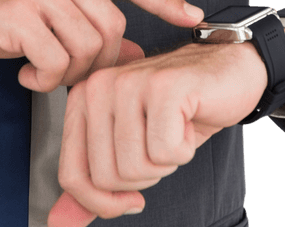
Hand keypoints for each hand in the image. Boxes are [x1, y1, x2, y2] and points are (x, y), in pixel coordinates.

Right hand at [0, 0, 202, 91]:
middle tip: (66, 73)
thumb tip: (131, 52)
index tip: (191, 14)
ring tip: (40, 71)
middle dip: (97, 62)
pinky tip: (24, 74)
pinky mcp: (17, 14)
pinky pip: (55, 62)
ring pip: (87, 46)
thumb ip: (82, 20)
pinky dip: (44, 80)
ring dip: (67, 73)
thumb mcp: (39, 7)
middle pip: (111, 26)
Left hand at [48, 40, 267, 223]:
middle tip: (160, 144)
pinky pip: (165, 153)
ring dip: (165, 163)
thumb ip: (95, 185)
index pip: (71, 176)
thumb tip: (57, 223)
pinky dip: (184, 150)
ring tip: (174, 129)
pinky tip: (188, 120)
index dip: (103, 202)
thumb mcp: (132, 151)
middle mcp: (99, 85)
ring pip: (135, 168)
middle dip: (143, 178)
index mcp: (83, 99)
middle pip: (106, 178)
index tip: (131, 194)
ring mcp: (130, 82)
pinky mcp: (164, 87)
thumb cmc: (179, 112)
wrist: (227, 72)